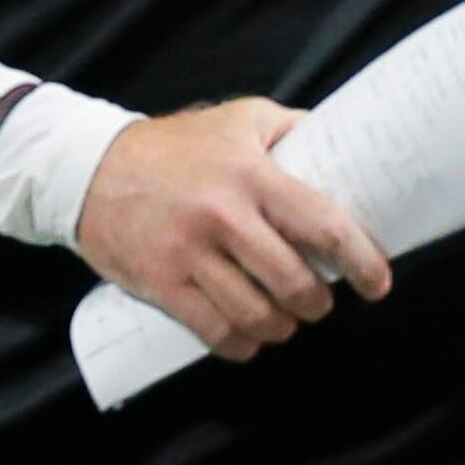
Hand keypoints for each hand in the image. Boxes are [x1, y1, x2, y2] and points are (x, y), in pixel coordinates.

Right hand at [72, 98, 394, 361]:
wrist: (87, 167)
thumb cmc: (174, 145)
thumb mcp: (238, 119)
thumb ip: (292, 130)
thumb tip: (350, 148)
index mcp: (251, 174)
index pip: (324, 226)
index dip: (361, 261)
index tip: (377, 283)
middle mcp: (223, 214)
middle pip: (294, 283)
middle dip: (317, 303)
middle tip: (318, 301)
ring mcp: (188, 252)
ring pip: (257, 315)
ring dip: (281, 327)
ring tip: (283, 319)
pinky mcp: (161, 282)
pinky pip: (215, 331)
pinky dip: (242, 345)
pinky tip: (248, 338)